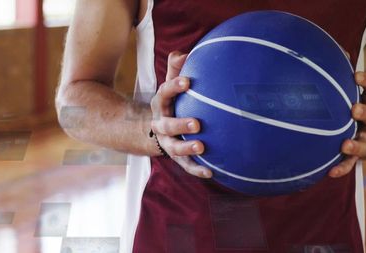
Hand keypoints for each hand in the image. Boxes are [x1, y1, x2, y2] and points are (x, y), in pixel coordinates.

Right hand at [150, 51, 212, 177]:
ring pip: (174, 148)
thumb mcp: (170, 86)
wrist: (154, 130)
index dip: (174, 87)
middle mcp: (161, 125)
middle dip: (180, 124)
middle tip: (196, 123)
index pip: (164, 93)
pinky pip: (186, 166)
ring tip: (202, 147)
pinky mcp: (176, 158)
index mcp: (161, 105)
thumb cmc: (172, 102)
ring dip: (187, 149)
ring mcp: (168, 143)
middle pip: (167, 125)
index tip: (188, 81)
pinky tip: (211, 172)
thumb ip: (176, 71)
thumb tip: (184, 53)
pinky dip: (197, 169)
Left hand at [329, 72, 365, 177]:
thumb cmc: (362, 110)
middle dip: (365, 112)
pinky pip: (351, 163)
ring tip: (345, 144)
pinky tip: (330, 173)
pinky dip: (342, 168)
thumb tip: (338, 51)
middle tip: (354, 110)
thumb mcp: (361, 95)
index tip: (355, 76)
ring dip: (355, 143)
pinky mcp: (359, 155)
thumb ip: (347, 78)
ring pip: (365, 142)